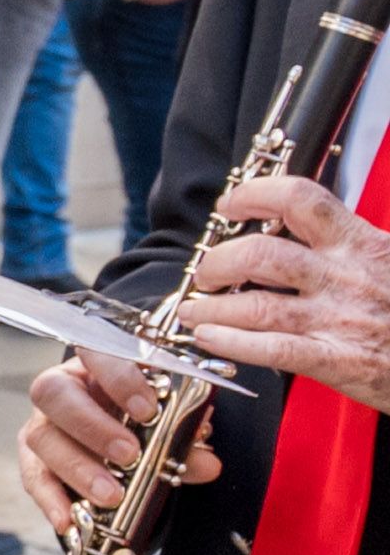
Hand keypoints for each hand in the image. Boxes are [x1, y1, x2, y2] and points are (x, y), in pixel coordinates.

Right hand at [17, 344, 213, 536]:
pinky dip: (52, 499)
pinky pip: (34, 477)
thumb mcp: (168, 422)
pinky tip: (69, 519)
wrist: (125, 441)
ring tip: (111, 495)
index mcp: (96, 365)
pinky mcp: (34, 459)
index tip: (148, 409)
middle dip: (92, 426)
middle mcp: (62, 389)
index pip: (95, 353)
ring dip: (78, 467)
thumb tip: (206, 462)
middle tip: (129, 455)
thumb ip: (184, 439)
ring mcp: (42, 423)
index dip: (118, 377)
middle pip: (54, 394)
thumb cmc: (143, 420)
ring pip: (42, 437)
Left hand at [182, 174, 389, 415]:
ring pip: (256, 305)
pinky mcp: (339, 360)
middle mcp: (345, 276)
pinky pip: (273, 349)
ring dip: (211, 306)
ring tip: (193, 309)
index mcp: (361, 243)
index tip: (229, 204)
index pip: (301, 199)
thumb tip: (301, 219)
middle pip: (261, 253)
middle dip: (217, 261)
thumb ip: (350, 240)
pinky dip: (232, 342)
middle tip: (206, 272)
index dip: (254, 194)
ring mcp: (340, 319)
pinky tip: (209, 338)